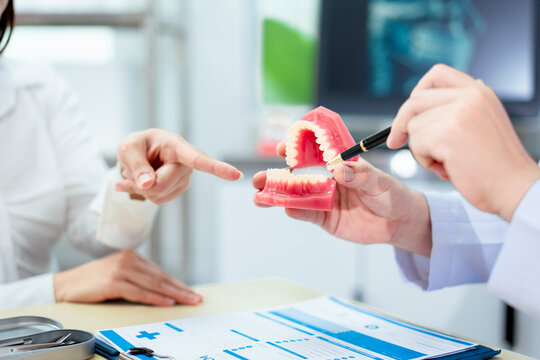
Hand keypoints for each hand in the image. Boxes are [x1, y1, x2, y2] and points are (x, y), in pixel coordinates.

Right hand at [54, 250, 201, 305]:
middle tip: (197, 298)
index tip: (192, 292)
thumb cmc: (94, 282)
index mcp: (133, 257)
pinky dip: (155, 298)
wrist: (66, 284)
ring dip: (173, 294)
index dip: (178, 283)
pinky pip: (139, 292)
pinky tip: (167, 303)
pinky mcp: (113, 281)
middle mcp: (129, 260)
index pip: (161, 273)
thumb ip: (138, 278)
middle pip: (161, 278)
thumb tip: (162, 291)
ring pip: (154, 284)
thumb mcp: (119, 275)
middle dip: (181, 289)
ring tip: (187, 301)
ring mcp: (121, 270)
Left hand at [115, 129, 242, 203]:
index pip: (199, 159)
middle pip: (161, 185)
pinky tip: (143, 182)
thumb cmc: (136, 146)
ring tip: (138, 173)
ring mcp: (184, 178)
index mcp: (177, 146)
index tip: (237, 175)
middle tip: (129, 172)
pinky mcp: (179, 189)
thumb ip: (137, 166)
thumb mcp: (128, 149)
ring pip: (158, 195)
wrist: (139, 154)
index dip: (218, 168)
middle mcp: (186, 164)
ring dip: (141, 189)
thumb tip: (149, 185)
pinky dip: (144, 193)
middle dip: (141, 183)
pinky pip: (158, 200)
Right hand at [253, 142, 431, 256]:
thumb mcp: (379, 181)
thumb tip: (339, 170)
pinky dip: (295, 211)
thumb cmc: (390, 193)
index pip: (312, 152)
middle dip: (276, 177)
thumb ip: (360, 175)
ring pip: (296, 196)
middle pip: (296, 176)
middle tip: (258, 179)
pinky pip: (307, 214)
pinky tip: (285, 209)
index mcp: (337, 163)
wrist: (398, 222)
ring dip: (278, 196)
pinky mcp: (325, 219)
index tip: (282, 149)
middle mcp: (326, 180)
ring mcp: (324, 199)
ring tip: (259, 197)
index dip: (295, 148)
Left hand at [387, 64, 539, 220]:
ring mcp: (458, 113)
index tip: (409, 112)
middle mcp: (469, 97)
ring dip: (421, 150)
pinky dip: (425, 161)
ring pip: (413, 127)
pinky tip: (448, 170)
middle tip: (395, 141)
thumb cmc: (494, 165)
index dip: (417, 91)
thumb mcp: (480, 125)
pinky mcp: (447, 133)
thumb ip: (455, 111)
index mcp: (479, 91)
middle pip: (415, 101)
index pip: (437, 74)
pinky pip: (416, 144)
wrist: (514, 188)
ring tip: (447, 163)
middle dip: (400, 123)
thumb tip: (414, 111)